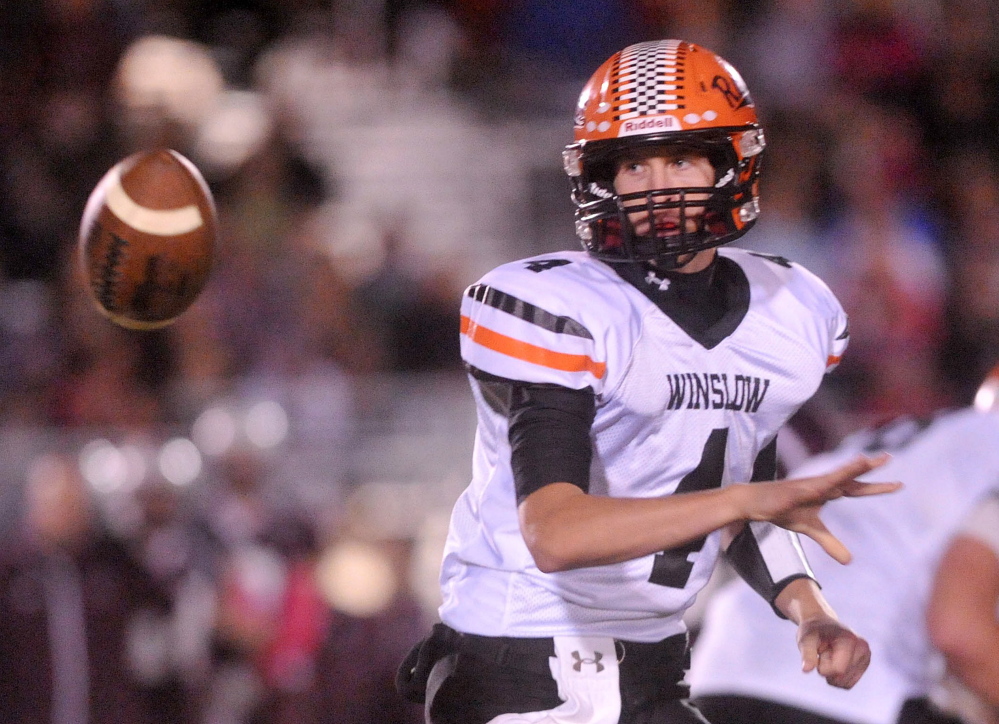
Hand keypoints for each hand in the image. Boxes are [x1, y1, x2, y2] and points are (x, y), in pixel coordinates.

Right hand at [741, 453, 901, 563]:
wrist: (754, 502)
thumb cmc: (782, 510)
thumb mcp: (810, 528)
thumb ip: (830, 541)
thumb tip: (849, 561)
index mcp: (827, 491)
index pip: (856, 488)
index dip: (877, 487)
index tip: (899, 484)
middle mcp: (821, 484)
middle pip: (849, 477)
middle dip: (869, 468)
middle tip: (889, 458)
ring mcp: (808, 486)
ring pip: (834, 477)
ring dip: (851, 469)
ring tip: (868, 460)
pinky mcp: (795, 491)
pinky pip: (814, 487)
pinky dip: (825, 482)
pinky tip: (833, 483)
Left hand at [797, 616, 871, 688]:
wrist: (820, 624)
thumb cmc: (812, 631)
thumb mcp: (805, 640)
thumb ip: (807, 654)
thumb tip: (805, 670)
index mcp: (850, 640)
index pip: (838, 670)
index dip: (823, 668)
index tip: (819, 652)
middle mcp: (863, 648)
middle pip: (841, 678)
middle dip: (827, 670)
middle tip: (823, 652)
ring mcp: (866, 657)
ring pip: (845, 683)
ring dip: (831, 674)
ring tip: (829, 655)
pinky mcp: (864, 666)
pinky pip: (847, 684)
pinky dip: (837, 677)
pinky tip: (834, 661)